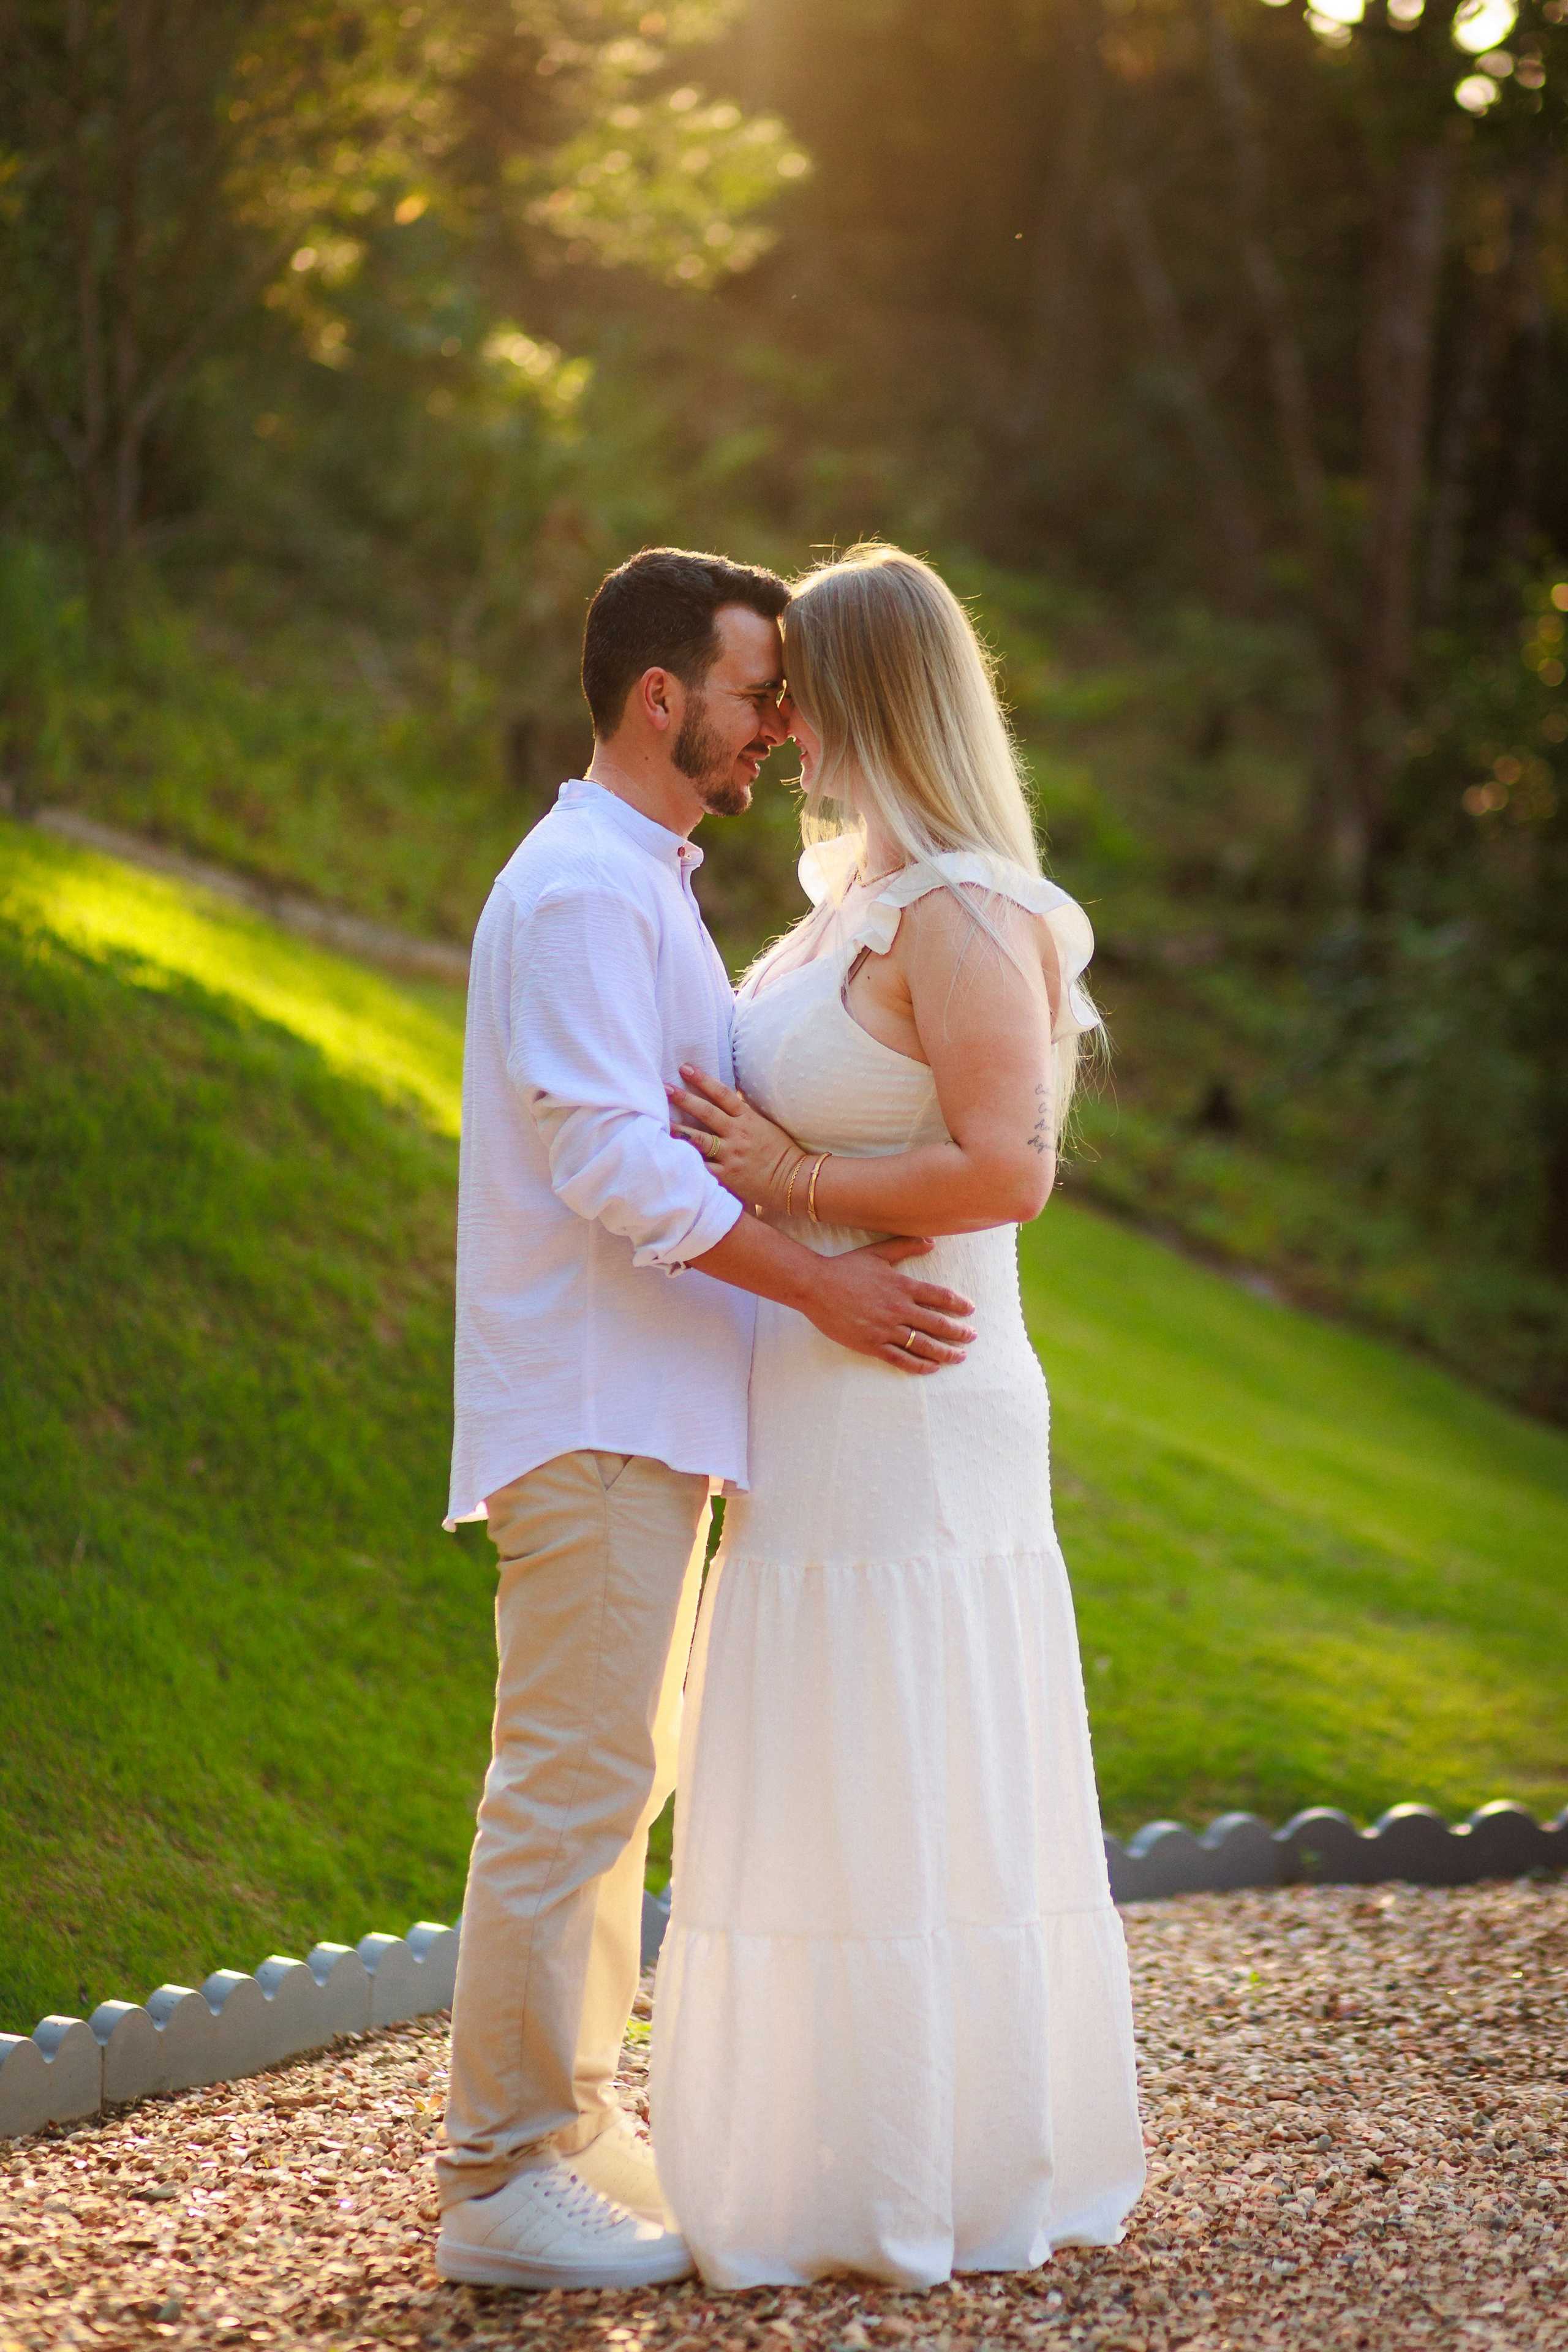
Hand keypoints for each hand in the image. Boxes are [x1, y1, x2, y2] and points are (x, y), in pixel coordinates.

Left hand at [668, 1064, 807, 1213]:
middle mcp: (737, 1134)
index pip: (722, 1094)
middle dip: (683, 1099)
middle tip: (664, 1088)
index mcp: (747, 1119)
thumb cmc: (779, 1151)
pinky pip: (703, 1168)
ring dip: (679, 1129)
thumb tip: (723, 1096)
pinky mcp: (727, 1175)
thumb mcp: (764, 1124)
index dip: (702, 1079)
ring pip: (700, 1139)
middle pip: (706, 1112)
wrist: (792, 1180)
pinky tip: (670, 1155)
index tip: (685, 1068)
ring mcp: (731, 1155)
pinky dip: (687, 1162)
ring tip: (660, 1121)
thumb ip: (743, 1112)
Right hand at [803, 1235, 976, 1372]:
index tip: (970, 1310)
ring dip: (946, 1352)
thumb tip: (932, 1242)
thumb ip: (905, 1246)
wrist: (815, 1286)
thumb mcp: (878, 1252)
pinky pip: (901, 1359)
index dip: (959, 1305)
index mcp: (902, 1286)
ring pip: (924, 1345)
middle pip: (938, 1324)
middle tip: (972, 1336)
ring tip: (960, 1356)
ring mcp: (885, 1329)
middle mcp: (898, 1309)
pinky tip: (932, 1367)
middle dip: (959, 1332)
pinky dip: (919, 1365)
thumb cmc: (846, 1268)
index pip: (940, 1297)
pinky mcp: (872, 1345)